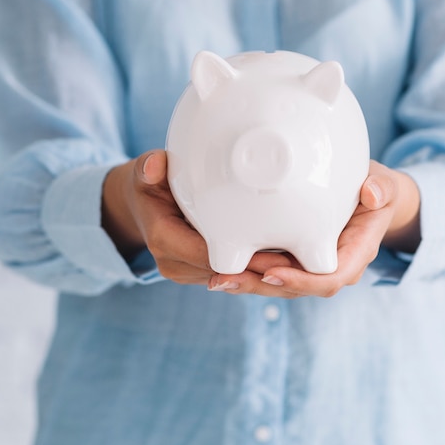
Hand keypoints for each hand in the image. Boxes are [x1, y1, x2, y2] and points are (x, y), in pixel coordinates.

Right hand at [102, 150, 290, 284]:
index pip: (209, 255)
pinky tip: (289, 259)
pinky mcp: (202, 274)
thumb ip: (148, 168)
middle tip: (303, 259)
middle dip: (264, 269)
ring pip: (235, 280)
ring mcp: (189, 273)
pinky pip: (235, 276)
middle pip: (228, 273)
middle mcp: (176, 265)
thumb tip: (154, 165)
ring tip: (304, 262)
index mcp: (164, 241)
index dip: (244, 256)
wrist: (141, 209)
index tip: (279, 252)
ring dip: (266, 274)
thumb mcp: (144, 174)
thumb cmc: (148, 187)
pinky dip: (259, 270)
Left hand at [207, 160, 420, 296]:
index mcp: (355, 253)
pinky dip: (247, 271)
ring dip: (247, 283)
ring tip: (216, 278)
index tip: (270, 273)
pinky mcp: (295, 259)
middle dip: (260, 285)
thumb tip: (372, 194)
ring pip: (279, 283)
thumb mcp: (383, 184)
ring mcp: (312, 265)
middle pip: (297, 287)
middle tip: (225, 278)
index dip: (300, 280)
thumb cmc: (374, 188)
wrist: (369, 197)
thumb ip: (381, 188)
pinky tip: (220, 267)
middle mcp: (333, 266)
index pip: (329, 278)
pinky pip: (271, 271)